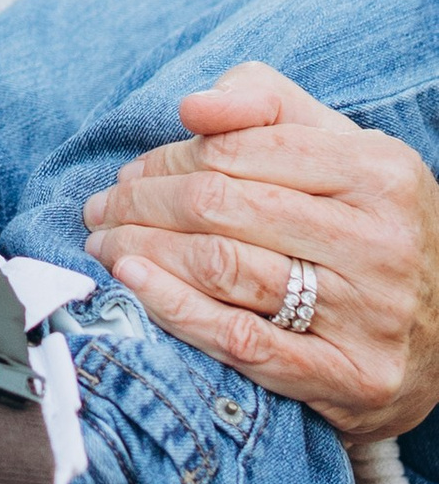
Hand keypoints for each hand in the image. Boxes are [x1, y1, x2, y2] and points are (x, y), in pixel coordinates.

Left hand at [84, 61, 438, 443]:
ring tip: (105, 244)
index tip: (131, 171)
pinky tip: (131, 284)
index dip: (167, 158)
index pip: (236, 150)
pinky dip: (171, 308)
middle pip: (219, 206)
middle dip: (142, 204)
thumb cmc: (368, 229)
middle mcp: (381, 242)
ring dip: (142, 251)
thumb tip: (194, 105)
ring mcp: (369, 315)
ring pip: (221, 268)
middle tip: (102, 209)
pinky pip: (238, 340)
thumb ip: (269, 105)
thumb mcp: (342, 151)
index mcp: (379, 172)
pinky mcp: (350, 378)